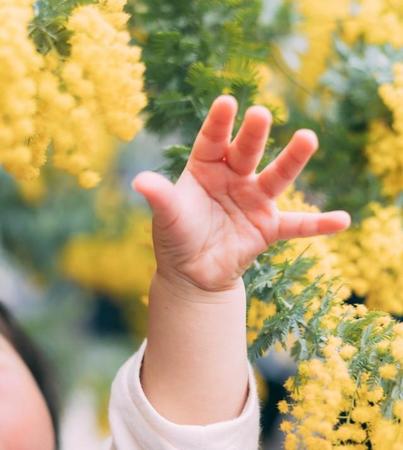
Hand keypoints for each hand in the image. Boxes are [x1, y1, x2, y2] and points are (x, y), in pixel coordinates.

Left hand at [133, 95, 349, 291]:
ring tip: (308, 137)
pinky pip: (297, 225)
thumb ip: (160, 197)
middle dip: (253, 134)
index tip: (226, 101)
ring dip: (292, 159)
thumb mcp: (167, 216)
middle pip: (246, 151)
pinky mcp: (268, 227)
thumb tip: (138, 181)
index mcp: (205, 168)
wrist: (192, 272)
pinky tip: (342, 219)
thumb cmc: (176, 237)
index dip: (218, 122)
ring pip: (276, 177)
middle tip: (260, 114)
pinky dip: (318, 223)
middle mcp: (233, 177)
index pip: (211, 139)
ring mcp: (253, 201)